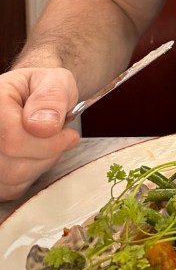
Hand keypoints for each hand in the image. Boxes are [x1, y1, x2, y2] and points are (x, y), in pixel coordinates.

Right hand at [0, 67, 80, 200]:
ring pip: (12, 179)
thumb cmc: (43, 88)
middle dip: (48, 153)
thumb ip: (52, 97)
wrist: (33, 96)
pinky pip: (11, 189)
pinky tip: (37, 155)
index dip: (48, 142)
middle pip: (13, 165)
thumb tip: (45, 125)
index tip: (69, 135)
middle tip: (63, 137)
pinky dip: (31, 175)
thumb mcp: (56, 81)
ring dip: (42, 164)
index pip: (13, 139)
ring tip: (50, 143)